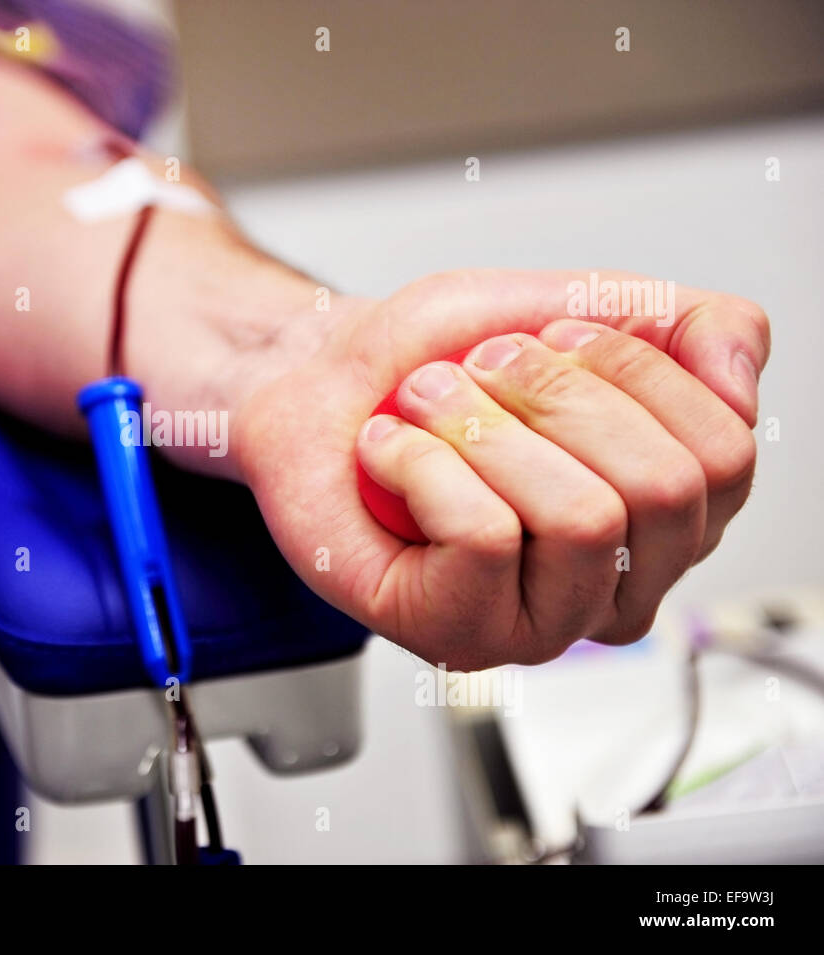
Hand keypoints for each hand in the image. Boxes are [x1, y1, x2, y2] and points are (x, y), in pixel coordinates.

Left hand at [235, 269, 768, 669]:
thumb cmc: (435, 358)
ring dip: (483, 426)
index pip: (724, 452)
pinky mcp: (455, 631)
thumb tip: (742, 382)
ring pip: (579, 519)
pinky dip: (424, 461)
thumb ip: (693, 328)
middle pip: (662, 488)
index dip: (628, 369)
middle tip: (476, 371)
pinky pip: (484, 538)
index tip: (546, 339)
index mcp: (667, 516)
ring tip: (427, 406)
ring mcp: (539, 619)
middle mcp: (615, 583)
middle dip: (553, 393)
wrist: (322, 383)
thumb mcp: (578, 304)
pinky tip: (391, 452)